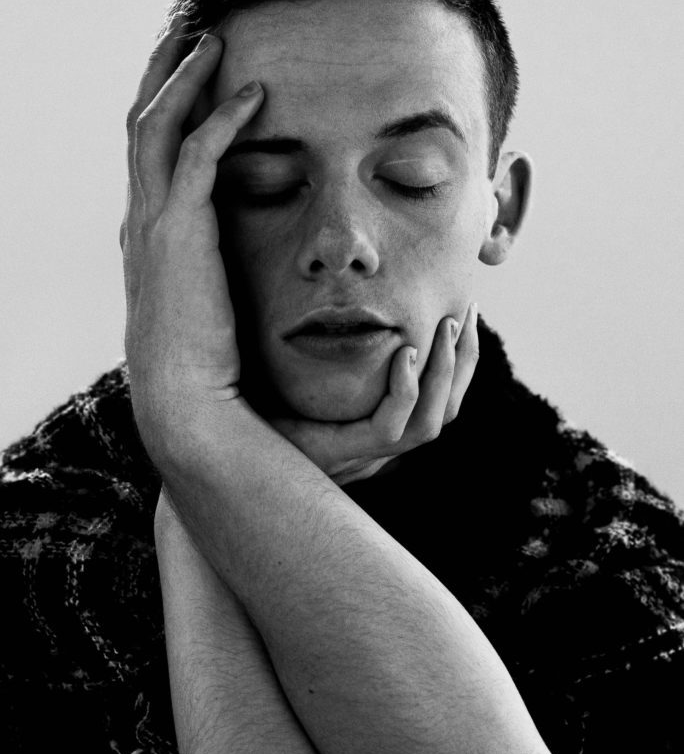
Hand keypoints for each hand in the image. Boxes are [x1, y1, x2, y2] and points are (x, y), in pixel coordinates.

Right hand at [121, 15, 263, 465]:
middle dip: (161, 73)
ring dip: (182, 79)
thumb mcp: (199, 307)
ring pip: (154, 126)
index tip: (190, 76)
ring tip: (212, 40)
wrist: (186, 400)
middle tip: (188, 32)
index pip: (147, 155)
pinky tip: (255, 96)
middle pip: (140, 124)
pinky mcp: (178, 233)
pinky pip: (196, 157)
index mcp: (147, 235)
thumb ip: (204, 274)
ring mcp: (153, 224)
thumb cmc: (203, 364)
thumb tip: (221, 264)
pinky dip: (222, 121)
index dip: (164, 109)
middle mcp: (140, 220)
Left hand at [270, 303, 479, 485]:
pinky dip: (406, 389)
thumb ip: (340, 344)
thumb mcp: (313, 369)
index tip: (463, 312)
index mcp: (382, 423)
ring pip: (432, 421)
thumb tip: (359, 302)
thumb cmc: (268, 401)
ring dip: (443, 372)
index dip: (461, 359)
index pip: (443, 396)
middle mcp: (384, 442)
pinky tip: (404, 354)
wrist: (229, 437)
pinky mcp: (348, 452)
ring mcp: (369, 452)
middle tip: (464, 310)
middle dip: (463, 358)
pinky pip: (393, 425)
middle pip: (448, 408)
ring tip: (444, 326)